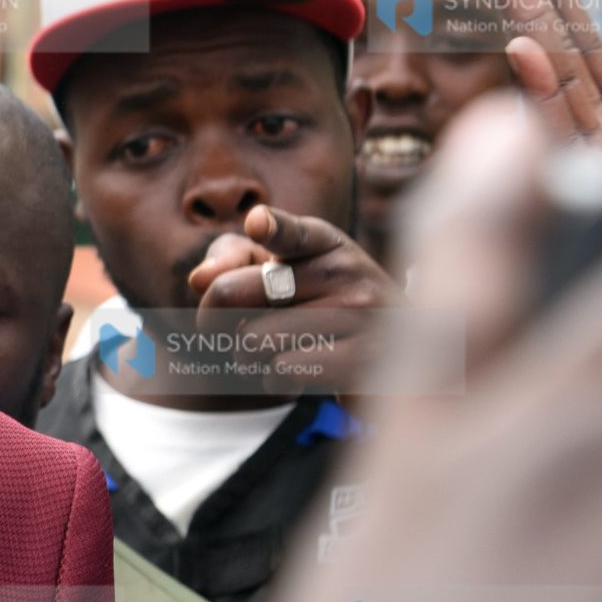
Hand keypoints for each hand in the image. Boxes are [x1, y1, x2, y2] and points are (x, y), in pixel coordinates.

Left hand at [186, 205, 400, 394]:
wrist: (401, 352)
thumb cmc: (319, 305)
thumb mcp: (280, 270)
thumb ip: (232, 260)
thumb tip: (199, 278)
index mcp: (324, 241)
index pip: (291, 232)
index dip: (272, 227)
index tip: (257, 223)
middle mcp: (346, 269)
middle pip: (234, 291)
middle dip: (211, 316)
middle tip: (219, 327)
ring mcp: (361, 314)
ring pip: (252, 338)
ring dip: (247, 354)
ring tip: (275, 349)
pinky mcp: (364, 359)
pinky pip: (281, 370)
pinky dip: (275, 378)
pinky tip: (299, 371)